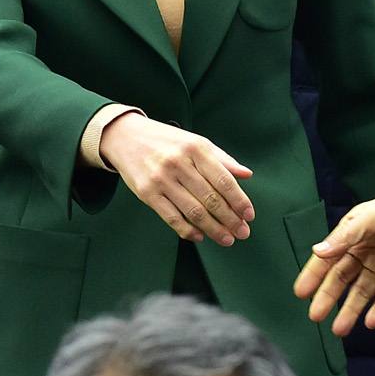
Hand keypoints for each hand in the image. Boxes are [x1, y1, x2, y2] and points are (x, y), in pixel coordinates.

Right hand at [98, 112, 253, 244]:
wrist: (125, 136)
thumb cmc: (165, 140)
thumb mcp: (195, 142)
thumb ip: (222, 159)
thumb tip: (246, 174)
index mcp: (196, 148)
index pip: (224, 180)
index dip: (239, 200)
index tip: (249, 215)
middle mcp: (179, 163)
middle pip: (211, 199)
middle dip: (230, 219)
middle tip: (242, 232)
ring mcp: (161, 179)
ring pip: (193, 211)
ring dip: (213, 229)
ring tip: (227, 239)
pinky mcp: (146, 193)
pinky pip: (171, 217)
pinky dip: (187, 230)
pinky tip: (199, 236)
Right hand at [294, 183, 374, 334]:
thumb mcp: (371, 218)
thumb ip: (345, 237)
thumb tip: (318, 251)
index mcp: (355, 236)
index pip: (329, 259)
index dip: (314, 276)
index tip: (301, 294)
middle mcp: (367, 253)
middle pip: (343, 280)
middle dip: (329, 298)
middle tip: (316, 317)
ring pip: (363, 293)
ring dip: (351, 310)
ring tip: (340, 329)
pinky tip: (370, 322)